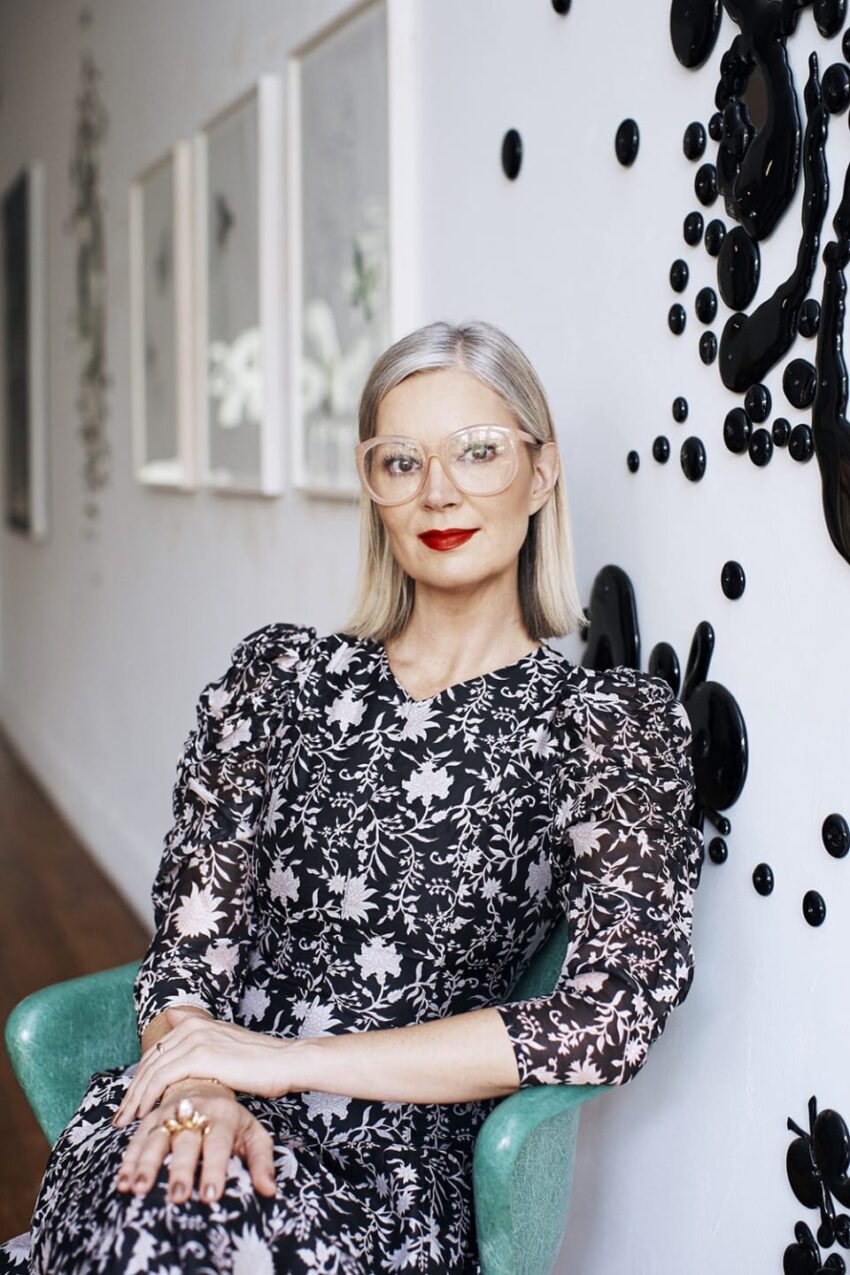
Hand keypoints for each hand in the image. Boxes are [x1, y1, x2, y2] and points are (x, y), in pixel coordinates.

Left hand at [113, 1008, 304, 1124]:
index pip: (157, 1051)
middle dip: (132, 1091)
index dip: (141, 1077)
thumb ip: (204, 1046)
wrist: (286, 1063)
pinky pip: (161, 1078)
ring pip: (151, 1070)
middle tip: (120, 1116)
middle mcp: (192, 1027)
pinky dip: (147, 1097)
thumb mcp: (228, 1049)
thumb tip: (180, 1033)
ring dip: (134, 1098)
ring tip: (125, 1122)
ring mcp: (195, 1039)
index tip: (132, 1101)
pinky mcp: (199, 1056)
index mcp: (197, 1024)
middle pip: (149, 1060)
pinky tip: (144, 1115)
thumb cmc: (262, 1064)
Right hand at [115, 1078, 275, 1204]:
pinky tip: (123, 1182)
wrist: (205, 1082)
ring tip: (139, 1189)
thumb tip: (269, 1191)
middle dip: (180, 1169)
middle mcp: (195, 1112)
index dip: (214, 1168)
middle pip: (186, 1141)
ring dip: (147, 1164)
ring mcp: (170, 1113)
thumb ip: (261, 1160)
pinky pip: (137, 1138)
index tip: (210, 1196)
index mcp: (223, 1115)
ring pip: (156, 1138)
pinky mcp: (152, 1118)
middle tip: (177, 1197)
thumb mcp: (252, 1134)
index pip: (218, 1142)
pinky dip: (129, 1160)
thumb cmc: (231, 1119)